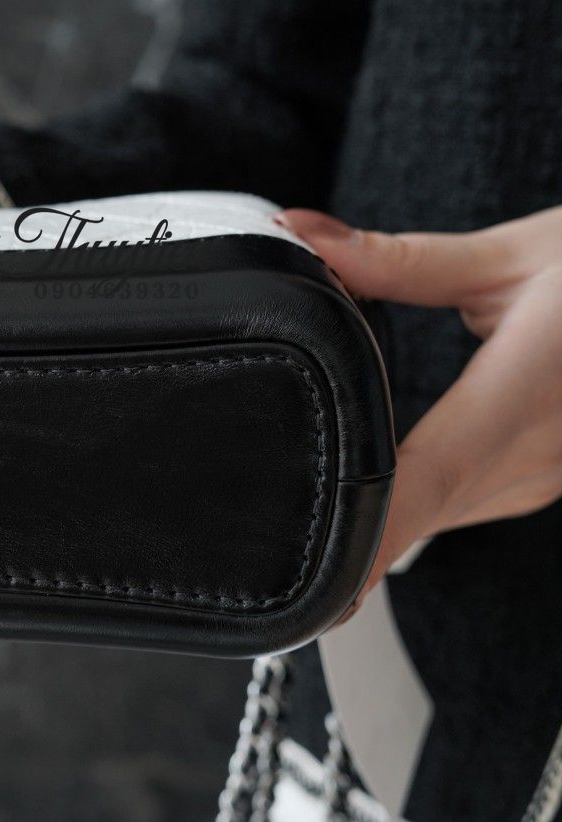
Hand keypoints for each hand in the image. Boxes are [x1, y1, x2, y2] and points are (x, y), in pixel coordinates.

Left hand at [276, 207, 561, 602]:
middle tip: (286, 554)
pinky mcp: (548, 479)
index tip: (326, 586)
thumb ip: (400, 259)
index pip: (424, 481)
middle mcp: (542, 452)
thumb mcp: (516, 255)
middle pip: (424, 511)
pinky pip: (469, 505)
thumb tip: (304, 235)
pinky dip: (423, 504)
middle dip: (354, 535)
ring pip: (444, 515)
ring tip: (318, 530)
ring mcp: (550, 475)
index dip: (370, 539)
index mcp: (526, 395)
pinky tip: (384, 495)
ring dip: (386, 521)